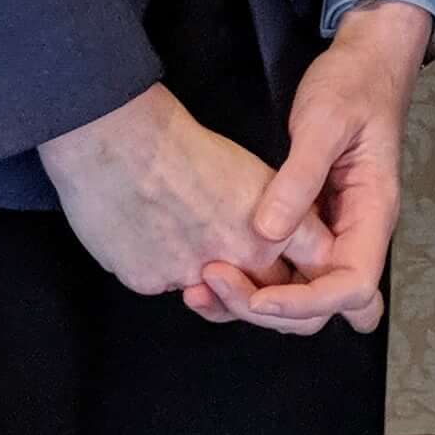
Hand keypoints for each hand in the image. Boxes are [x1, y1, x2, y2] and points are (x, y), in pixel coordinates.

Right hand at [38, 82, 335, 302]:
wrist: (121, 141)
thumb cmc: (185, 146)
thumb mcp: (252, 174)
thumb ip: (275, 217)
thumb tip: (279, 239)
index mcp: (273, 235)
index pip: (312, 267)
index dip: (303, 264)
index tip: (291, 255)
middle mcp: (239, 265)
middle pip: (259, 292)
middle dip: (250, 280)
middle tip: (224, 247)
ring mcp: (192, 279)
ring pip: (207, 291)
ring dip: (200, 272)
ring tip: (178, 226)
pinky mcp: (149, 284)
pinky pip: (161, 283)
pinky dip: (156, 263)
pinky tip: (145, 228)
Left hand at [193, 4, 426, 335]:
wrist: (364, 60)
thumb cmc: (355, 85)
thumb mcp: (325, 123)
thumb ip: (300, 177)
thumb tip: (269, 233)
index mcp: (373, 214)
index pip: (352, 287)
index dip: (305, 302)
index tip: (258, 296)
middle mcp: (355, 233)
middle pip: (323, 305)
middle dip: (271, 309)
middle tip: (214, 285)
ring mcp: (331, 230)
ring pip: (300, 292)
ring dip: (254, 301)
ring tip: (202, 287)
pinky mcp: (308, 222)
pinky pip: (284, 266)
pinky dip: (251, 278)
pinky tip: (213, 269)